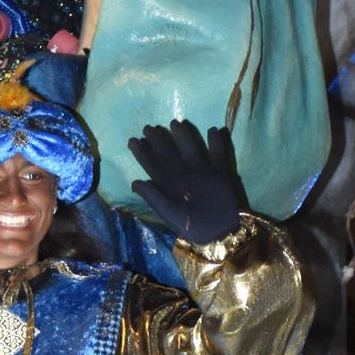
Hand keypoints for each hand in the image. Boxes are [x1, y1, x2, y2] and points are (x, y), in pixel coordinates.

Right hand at [128, 120, 244, 242]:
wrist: (221, 232)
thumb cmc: (191, 226)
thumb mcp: (167, 216)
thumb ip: (152, 198)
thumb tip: (135, 182)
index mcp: (170, 183)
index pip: (151, 163)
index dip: (141, 151)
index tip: (133, 140)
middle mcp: (185, 171)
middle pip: (168, 151)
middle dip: (156, 138)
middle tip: (148, 127)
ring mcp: (204, 169)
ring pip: (190, 145)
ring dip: (182, 133)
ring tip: (175, 122)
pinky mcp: (221, 171)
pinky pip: (219, 151)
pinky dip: (217, 140)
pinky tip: (214, 129)